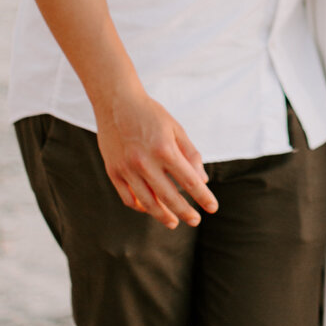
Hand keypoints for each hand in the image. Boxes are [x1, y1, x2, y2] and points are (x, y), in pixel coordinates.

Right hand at [94, 86, 216, 230]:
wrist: (116, 102)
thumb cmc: (150, 114)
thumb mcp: (175, 129)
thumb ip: (190, 154)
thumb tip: (202, 180)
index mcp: (164, 149)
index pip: (189, 180)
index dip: (203, 197)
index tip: (212, 208)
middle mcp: (144, 162)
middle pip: (169, 196)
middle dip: (185, 212)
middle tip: (195, 221)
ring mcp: (127, 169)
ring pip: (147, 202)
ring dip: (162, 215)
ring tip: (173, 222)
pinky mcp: (113, 171)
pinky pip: (128, 197)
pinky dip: (140, 206)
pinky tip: (150, 209)